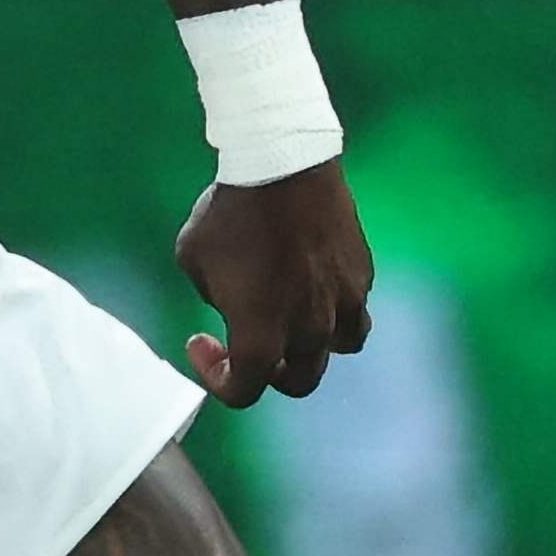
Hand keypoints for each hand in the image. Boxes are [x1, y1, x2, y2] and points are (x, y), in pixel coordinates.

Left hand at [175, 163, 369, 406]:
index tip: (202, 343)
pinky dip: (334, 308)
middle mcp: (309, 329)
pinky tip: (310, 283)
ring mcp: (343, 303)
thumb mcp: (194, 259)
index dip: (217, 378)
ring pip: (339, 348)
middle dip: (270, 373)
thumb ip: (215, 296)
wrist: (282, 164)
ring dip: (312, 345)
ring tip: (291, 321)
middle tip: (247, 347)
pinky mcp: (361, 274)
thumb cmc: (229, 212)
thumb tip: (235, 301)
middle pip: (298, 381)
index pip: (244, 391)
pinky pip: (353, 307)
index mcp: (261, 336)